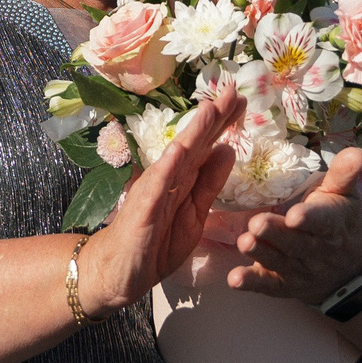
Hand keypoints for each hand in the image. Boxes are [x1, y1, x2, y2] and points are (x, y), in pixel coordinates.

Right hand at [75, 89, 243, 314]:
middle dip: (214, 117)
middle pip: (195, 142)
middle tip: (234, 90)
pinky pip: (157, 186)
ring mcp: (154, 189)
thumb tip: (228, 149)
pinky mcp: (143, 208)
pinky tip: (180, 149)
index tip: (242, 100)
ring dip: (193, 132)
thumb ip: (210, 184)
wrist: (120, 272)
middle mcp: (169, 176)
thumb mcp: (194, 214)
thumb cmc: (156, 243)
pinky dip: (169, 166)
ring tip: (210, 109)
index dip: (223, 123)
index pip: (206, 145)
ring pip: (178, 156)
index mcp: (184, 178)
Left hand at [229, 147, 361, 302]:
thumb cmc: (339, 221)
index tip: (295, 215)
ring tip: (244, 242)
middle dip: (276, 234)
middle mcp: (316, 250)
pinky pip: (267, 285)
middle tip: (257, 224)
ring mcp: (298, 269)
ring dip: (261, 254)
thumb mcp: (344, 196)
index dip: (310, 219)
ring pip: (279, 262)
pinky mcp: (282, 284)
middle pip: (296, 243)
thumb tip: (356, 151)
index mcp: (333, 224)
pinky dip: (251, 283)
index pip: (324, 221)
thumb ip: (343, 174)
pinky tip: (235, 280)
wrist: (346, 269)